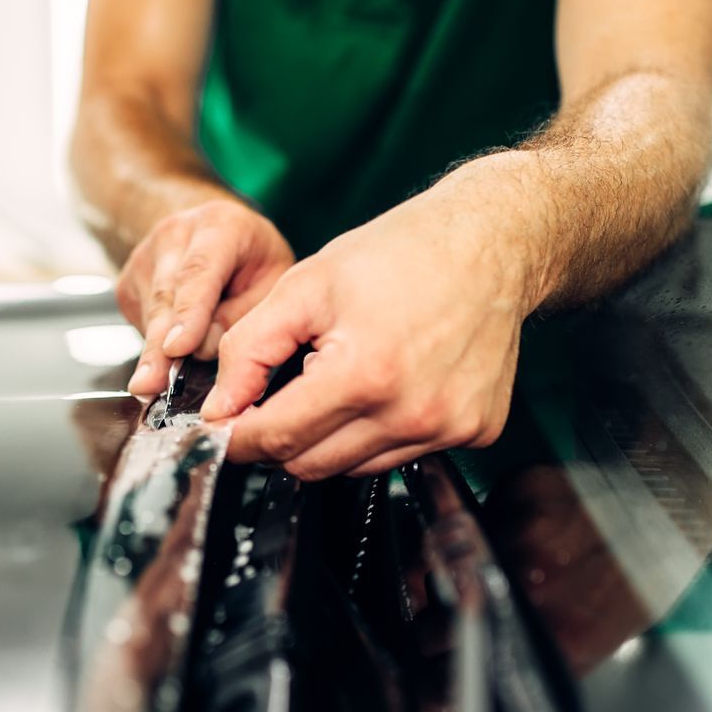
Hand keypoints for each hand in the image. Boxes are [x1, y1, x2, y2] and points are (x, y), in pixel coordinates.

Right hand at [116, 200, 294, 397]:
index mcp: (219, 225)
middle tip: (150, 385)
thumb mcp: (273, 279)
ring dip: (155, 352)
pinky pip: (140, 321)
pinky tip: (171, 351)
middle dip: (158, 346)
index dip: (188, 313)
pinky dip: (154, 343)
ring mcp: (145, 255)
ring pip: (149, 314)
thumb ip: (244, 313)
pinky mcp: (129, 280)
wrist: (217, 230)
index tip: (179, 347)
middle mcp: (175, 234)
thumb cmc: (252, 258)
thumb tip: (203, 349)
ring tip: (156, 384)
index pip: (199, 271)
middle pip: (165, 297)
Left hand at [200, 175, 530, 478]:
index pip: (278, 438)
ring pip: (355, 468)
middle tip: (278, 396)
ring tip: (342, 377)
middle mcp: (413, 414)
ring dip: (332, 436)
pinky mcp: (476, 432)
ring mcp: (450, 429)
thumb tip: (219, 409)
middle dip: (281, 438)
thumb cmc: (401, 254)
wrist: (491, 243)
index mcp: (365, 374)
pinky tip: (389, 384)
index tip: (225, 425)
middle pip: (312, 465)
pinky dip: (381, 431)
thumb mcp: (306, 286)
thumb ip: (251, 350)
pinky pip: (403, 454)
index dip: (239, 435)